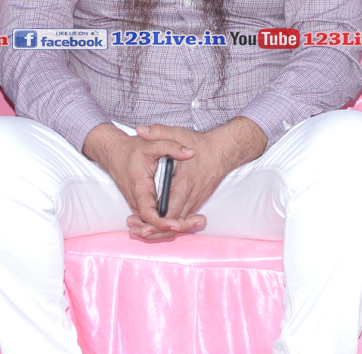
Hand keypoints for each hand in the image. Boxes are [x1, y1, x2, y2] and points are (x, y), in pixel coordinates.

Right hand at [83, 123, 195, 239]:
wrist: (115, 154)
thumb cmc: (132, 150)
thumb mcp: (151, 144)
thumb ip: (171, 147)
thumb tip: (191, 152)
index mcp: (140, 188)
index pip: (148, 213)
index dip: (161, 223)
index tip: (177, 225)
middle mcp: (138, 201)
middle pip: (154, 225)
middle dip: (176, 227)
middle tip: (200, 222)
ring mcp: (139, 205)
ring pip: (155, 225)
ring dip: (175, 227)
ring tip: (199, 221)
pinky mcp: (143, 206)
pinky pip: (154, 221)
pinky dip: (169, 223)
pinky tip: (189, 220)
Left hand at [129, 118, 266, 239]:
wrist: (223, 151)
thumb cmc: (201, 144)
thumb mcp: (178, 133)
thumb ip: (158, 132)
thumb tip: (140, 130)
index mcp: (184, 183)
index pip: (171, 211)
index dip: (157, 222)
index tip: (143, 228)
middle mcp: (191, 196)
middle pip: (174, 223)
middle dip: (156, 230)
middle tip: (137, 232)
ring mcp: (195, 200)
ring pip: (179, 222)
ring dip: (163, 228)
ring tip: (142, 230)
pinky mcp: (197, 201)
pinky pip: (184, 217)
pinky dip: (171, 223)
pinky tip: (158, 223)